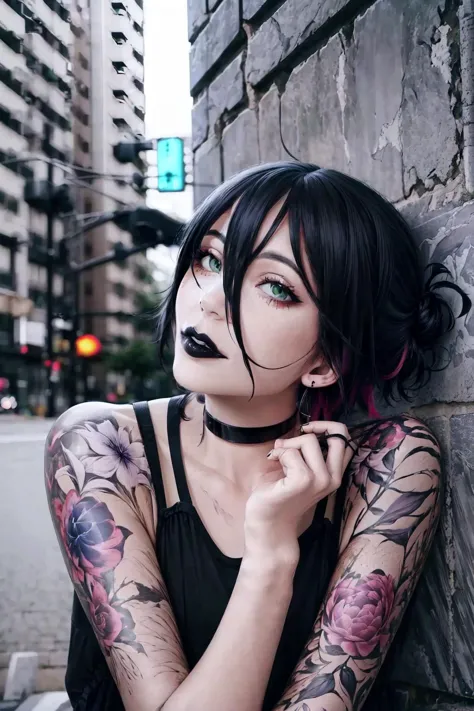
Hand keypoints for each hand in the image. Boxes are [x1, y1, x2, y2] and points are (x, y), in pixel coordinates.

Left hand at [244, 421, 353, 562]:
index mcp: (333, 474)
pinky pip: (291, 452)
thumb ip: (306, 451)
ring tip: (277, 457)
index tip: (308, 430)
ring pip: (309, 441)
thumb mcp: (297, 468)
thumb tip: (302, 431)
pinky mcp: (302, 482)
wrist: (266, 523)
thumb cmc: (278, 494)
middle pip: (338, 436)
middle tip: (293, 439)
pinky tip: (273, 462)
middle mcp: (332, 478)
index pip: (347, 441)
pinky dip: (279, 452)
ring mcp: (319, 481)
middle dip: (315, 427)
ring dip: (288, 444)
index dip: (330, 427)